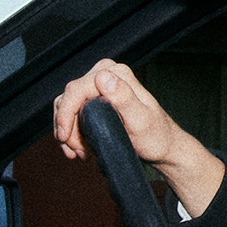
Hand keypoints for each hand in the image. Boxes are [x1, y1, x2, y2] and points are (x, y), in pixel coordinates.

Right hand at [53, 59, 224, 217]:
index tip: (64, 137)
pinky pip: (72, 112)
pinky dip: (71, 131)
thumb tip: (103, 77)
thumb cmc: (155, 135)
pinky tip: (79, 148)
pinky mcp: (94, 97)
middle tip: (76, 152)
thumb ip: (123, 98)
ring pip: (66, 106)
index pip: (77, 89)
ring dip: (68, 133)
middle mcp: (106, 73)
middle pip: (68, 98)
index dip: (65, 114)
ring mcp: (99, 85)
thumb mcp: (140, 120)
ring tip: (79, 153)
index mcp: (117, 74)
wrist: (161, 145)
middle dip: (67, 128)